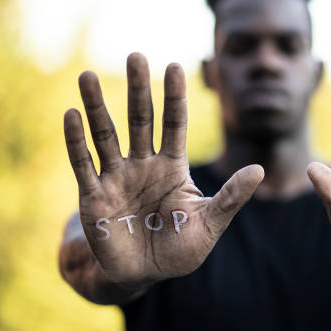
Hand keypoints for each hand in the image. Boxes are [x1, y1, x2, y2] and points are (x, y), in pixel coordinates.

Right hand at [63, 53, 262, 286]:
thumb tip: (259, 170)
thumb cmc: (179, 248)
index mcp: (172, 167)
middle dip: (138, 89)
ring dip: (97, 106)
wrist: (143, 274)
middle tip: (136, 55)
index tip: (175, 66)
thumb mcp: (210, 223)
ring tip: (89, 75)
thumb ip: (231, 197)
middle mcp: (143, 164)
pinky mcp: (93, 197)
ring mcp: (116, 178)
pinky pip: (83, 164)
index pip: (174, 124)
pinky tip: (71, 114)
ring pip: (105, 135)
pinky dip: (76, 141)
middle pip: (140, 120)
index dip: (174, 97)